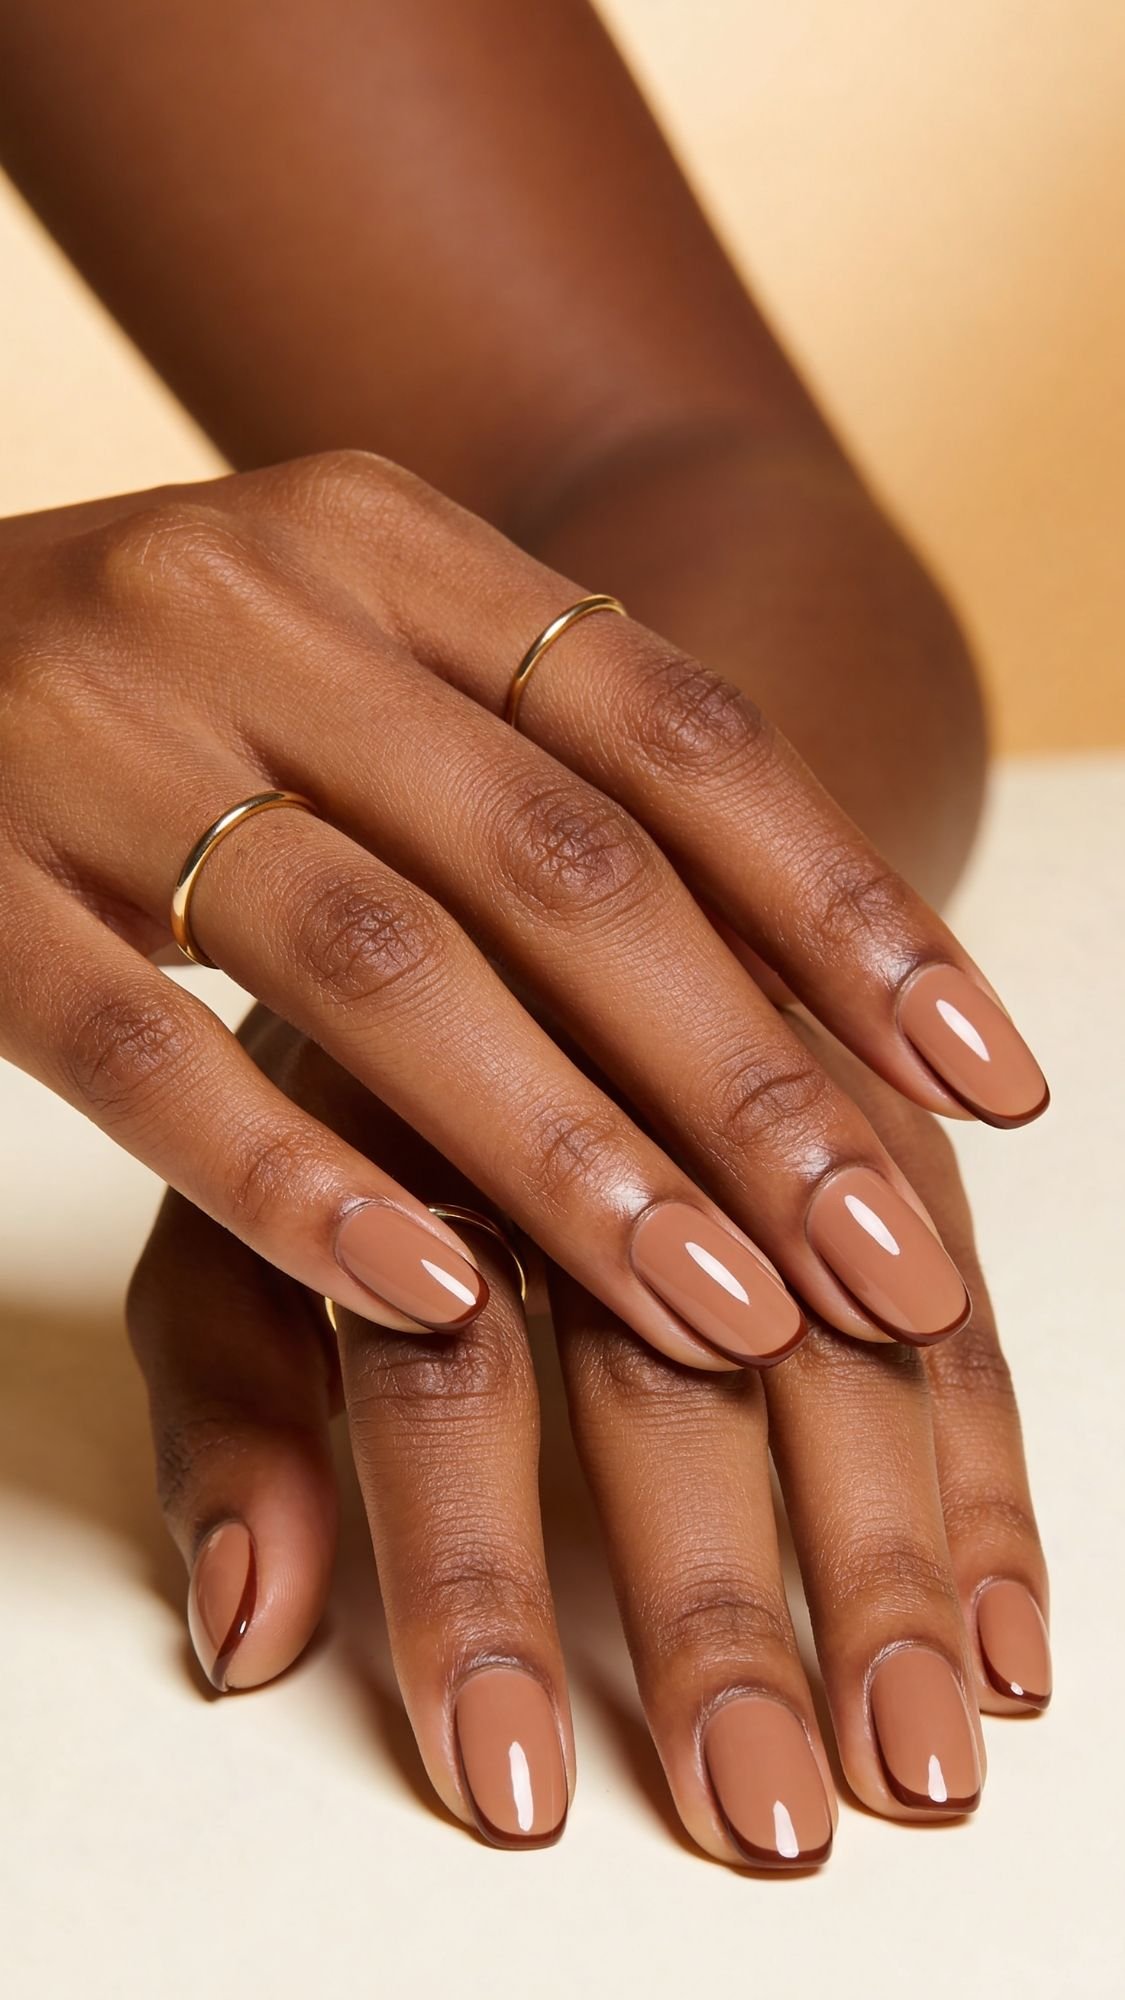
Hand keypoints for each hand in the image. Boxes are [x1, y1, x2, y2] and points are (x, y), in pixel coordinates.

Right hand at [1, 451, 1045, 1366]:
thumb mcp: (361, 656)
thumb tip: (814, 1010)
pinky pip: (143, 1047)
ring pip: (381, 965)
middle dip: (746, 1080)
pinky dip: (298, 1177)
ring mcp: (93, 729)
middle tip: (886, 1262)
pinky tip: (431, 1295)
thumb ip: (540, 781)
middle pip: (560, 861)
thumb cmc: (182, 675)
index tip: (991, 1077)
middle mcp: (253, 600)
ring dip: (565, 1157)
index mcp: (389, 538)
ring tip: (719, 1316)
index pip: (676, 725)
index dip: (850, 908)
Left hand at [127, 1009, 1048, 1863]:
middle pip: (665, 1358)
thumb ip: (235, 1414)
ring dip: (888, 1551)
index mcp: (409, 1128)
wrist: (529, 851)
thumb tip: (248, 1635)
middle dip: (715, 1592)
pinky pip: (963, 1289)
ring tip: (919, 1754)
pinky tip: (1010, 1629)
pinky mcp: (883, 1112)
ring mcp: (764, 1098)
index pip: (443, 1369)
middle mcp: (599, 1098)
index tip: (509, 1777)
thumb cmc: (350, 1090)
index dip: (473, 1575)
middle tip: (765, 1808)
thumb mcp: (243, 1220)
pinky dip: (990, 1468)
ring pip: (843, 1328)